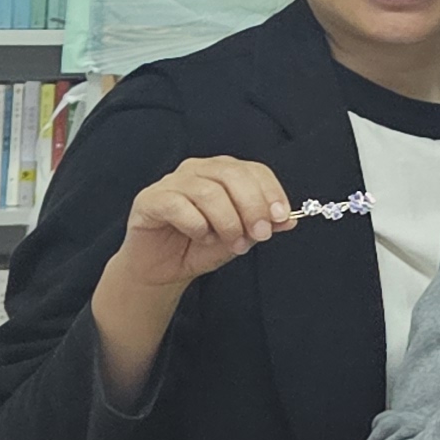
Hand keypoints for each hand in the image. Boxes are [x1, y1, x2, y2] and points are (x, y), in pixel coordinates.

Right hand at [103, 156, 298, 299]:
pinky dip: (197, 225)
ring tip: (231, 243)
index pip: (254, 170)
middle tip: (260, 235)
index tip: (281, 218)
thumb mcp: (241, 236)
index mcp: (222, 172)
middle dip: (252, 207)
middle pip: (233, 176)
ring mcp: (171, 182)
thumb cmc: (200, 246)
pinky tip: (201, 237)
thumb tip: (289, 220)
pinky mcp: (149, 199)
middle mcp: (197, 170)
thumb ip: (263, 224)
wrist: (163, 269)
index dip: (271, 192)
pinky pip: (178, 206)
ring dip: (227, 222)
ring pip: (209, 192)